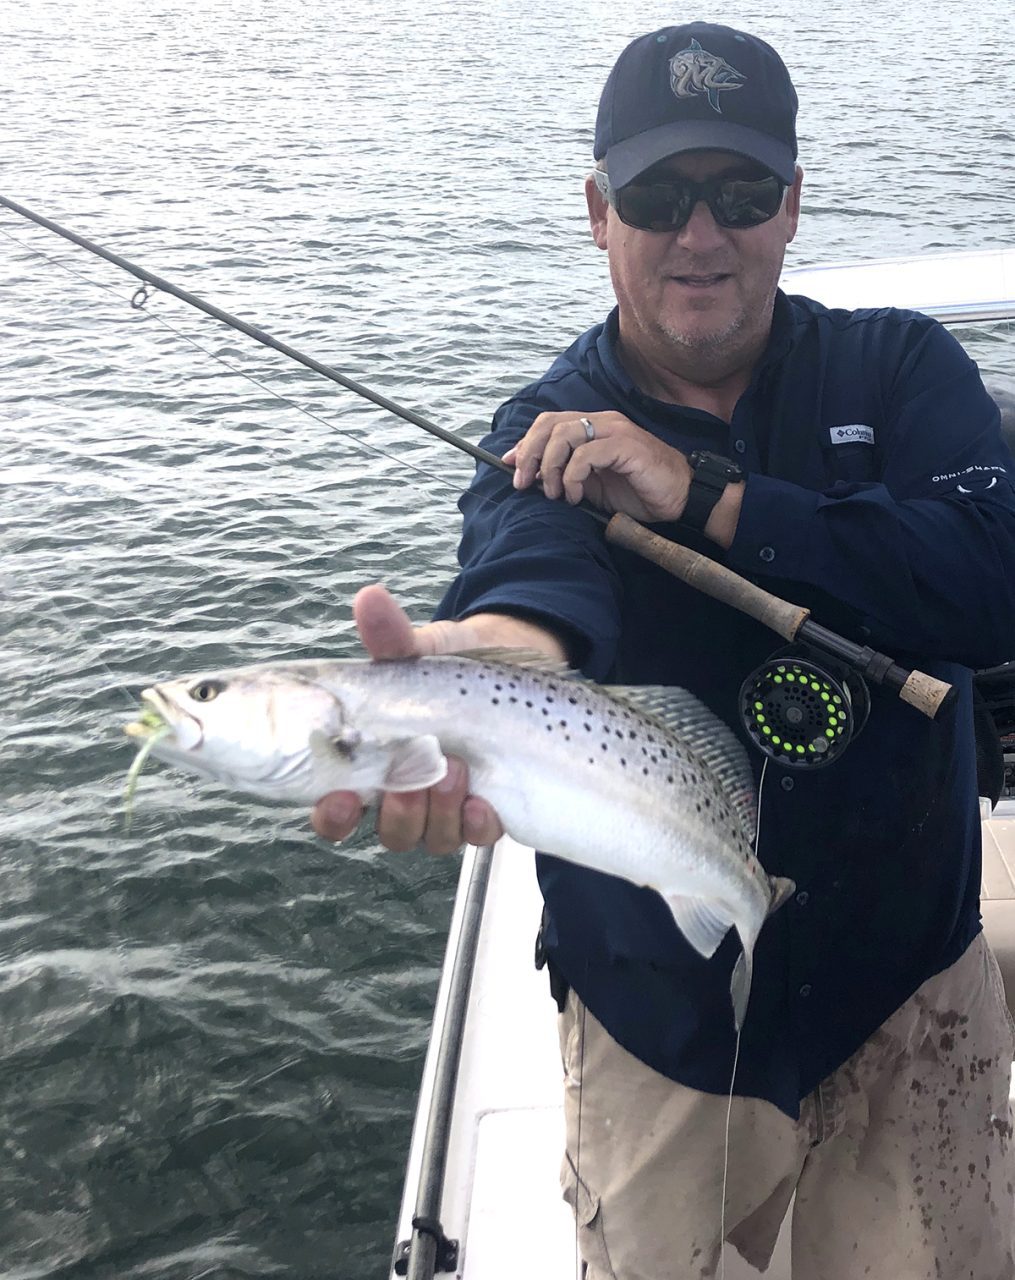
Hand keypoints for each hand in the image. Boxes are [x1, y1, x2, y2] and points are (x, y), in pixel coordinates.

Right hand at [310, 586, 563, 851]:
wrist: (510, 664)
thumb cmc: (448, 663)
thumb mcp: (419, 650)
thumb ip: (390, 637)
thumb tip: (369, 598)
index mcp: (371, 764)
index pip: (337, 809)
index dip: (332, 816)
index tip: (339, 799)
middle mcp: (405, 795)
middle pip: (388, 831)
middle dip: (397, 812)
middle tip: (410, 779)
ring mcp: (447, 807)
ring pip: (431, 837)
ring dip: (438, 812)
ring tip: (453, 768)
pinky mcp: (489, 809)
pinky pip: (477, 836)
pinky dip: (477, 824)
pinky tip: (484, 802)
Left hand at [503, 410, 692, 523]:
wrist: (681, 499)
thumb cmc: (639, 492)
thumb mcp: (593, 485)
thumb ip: (566, 475)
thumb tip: (531, 477)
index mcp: (594, 427)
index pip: (549, 423)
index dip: (524, 442)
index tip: (507, 465)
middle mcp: (603, 422)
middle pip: (550, 424)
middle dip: (529, 454)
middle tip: (523, 483)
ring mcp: (615, 431)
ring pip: (565, 435)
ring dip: (550, 467)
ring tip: (554, 494)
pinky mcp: (627, 446)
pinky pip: (586, 454)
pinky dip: (572, 477)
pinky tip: (576, 496)